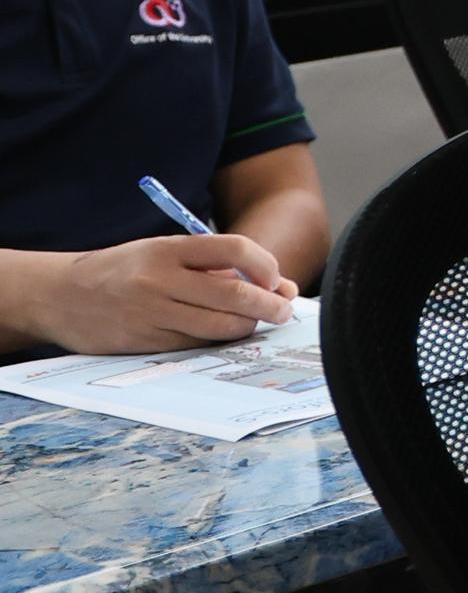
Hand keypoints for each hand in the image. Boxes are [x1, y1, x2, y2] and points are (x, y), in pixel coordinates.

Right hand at [29, 236, 297, 352]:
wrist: (57, 295)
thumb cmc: (122, 271)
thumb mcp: (161, 253)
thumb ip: (213, 266)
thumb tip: (276, 285)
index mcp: (167, 249)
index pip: (235, 249)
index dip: (266, 265)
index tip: (274, 279)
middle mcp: (159, 279)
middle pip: (234, 293)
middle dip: (269, 305)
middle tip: (284, 310)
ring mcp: (150, 313)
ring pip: (218, 326)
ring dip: (248, 327)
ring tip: (257, 323)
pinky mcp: (144, 342)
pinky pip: (195, 344)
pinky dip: (217, 340)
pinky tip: (224, 335)